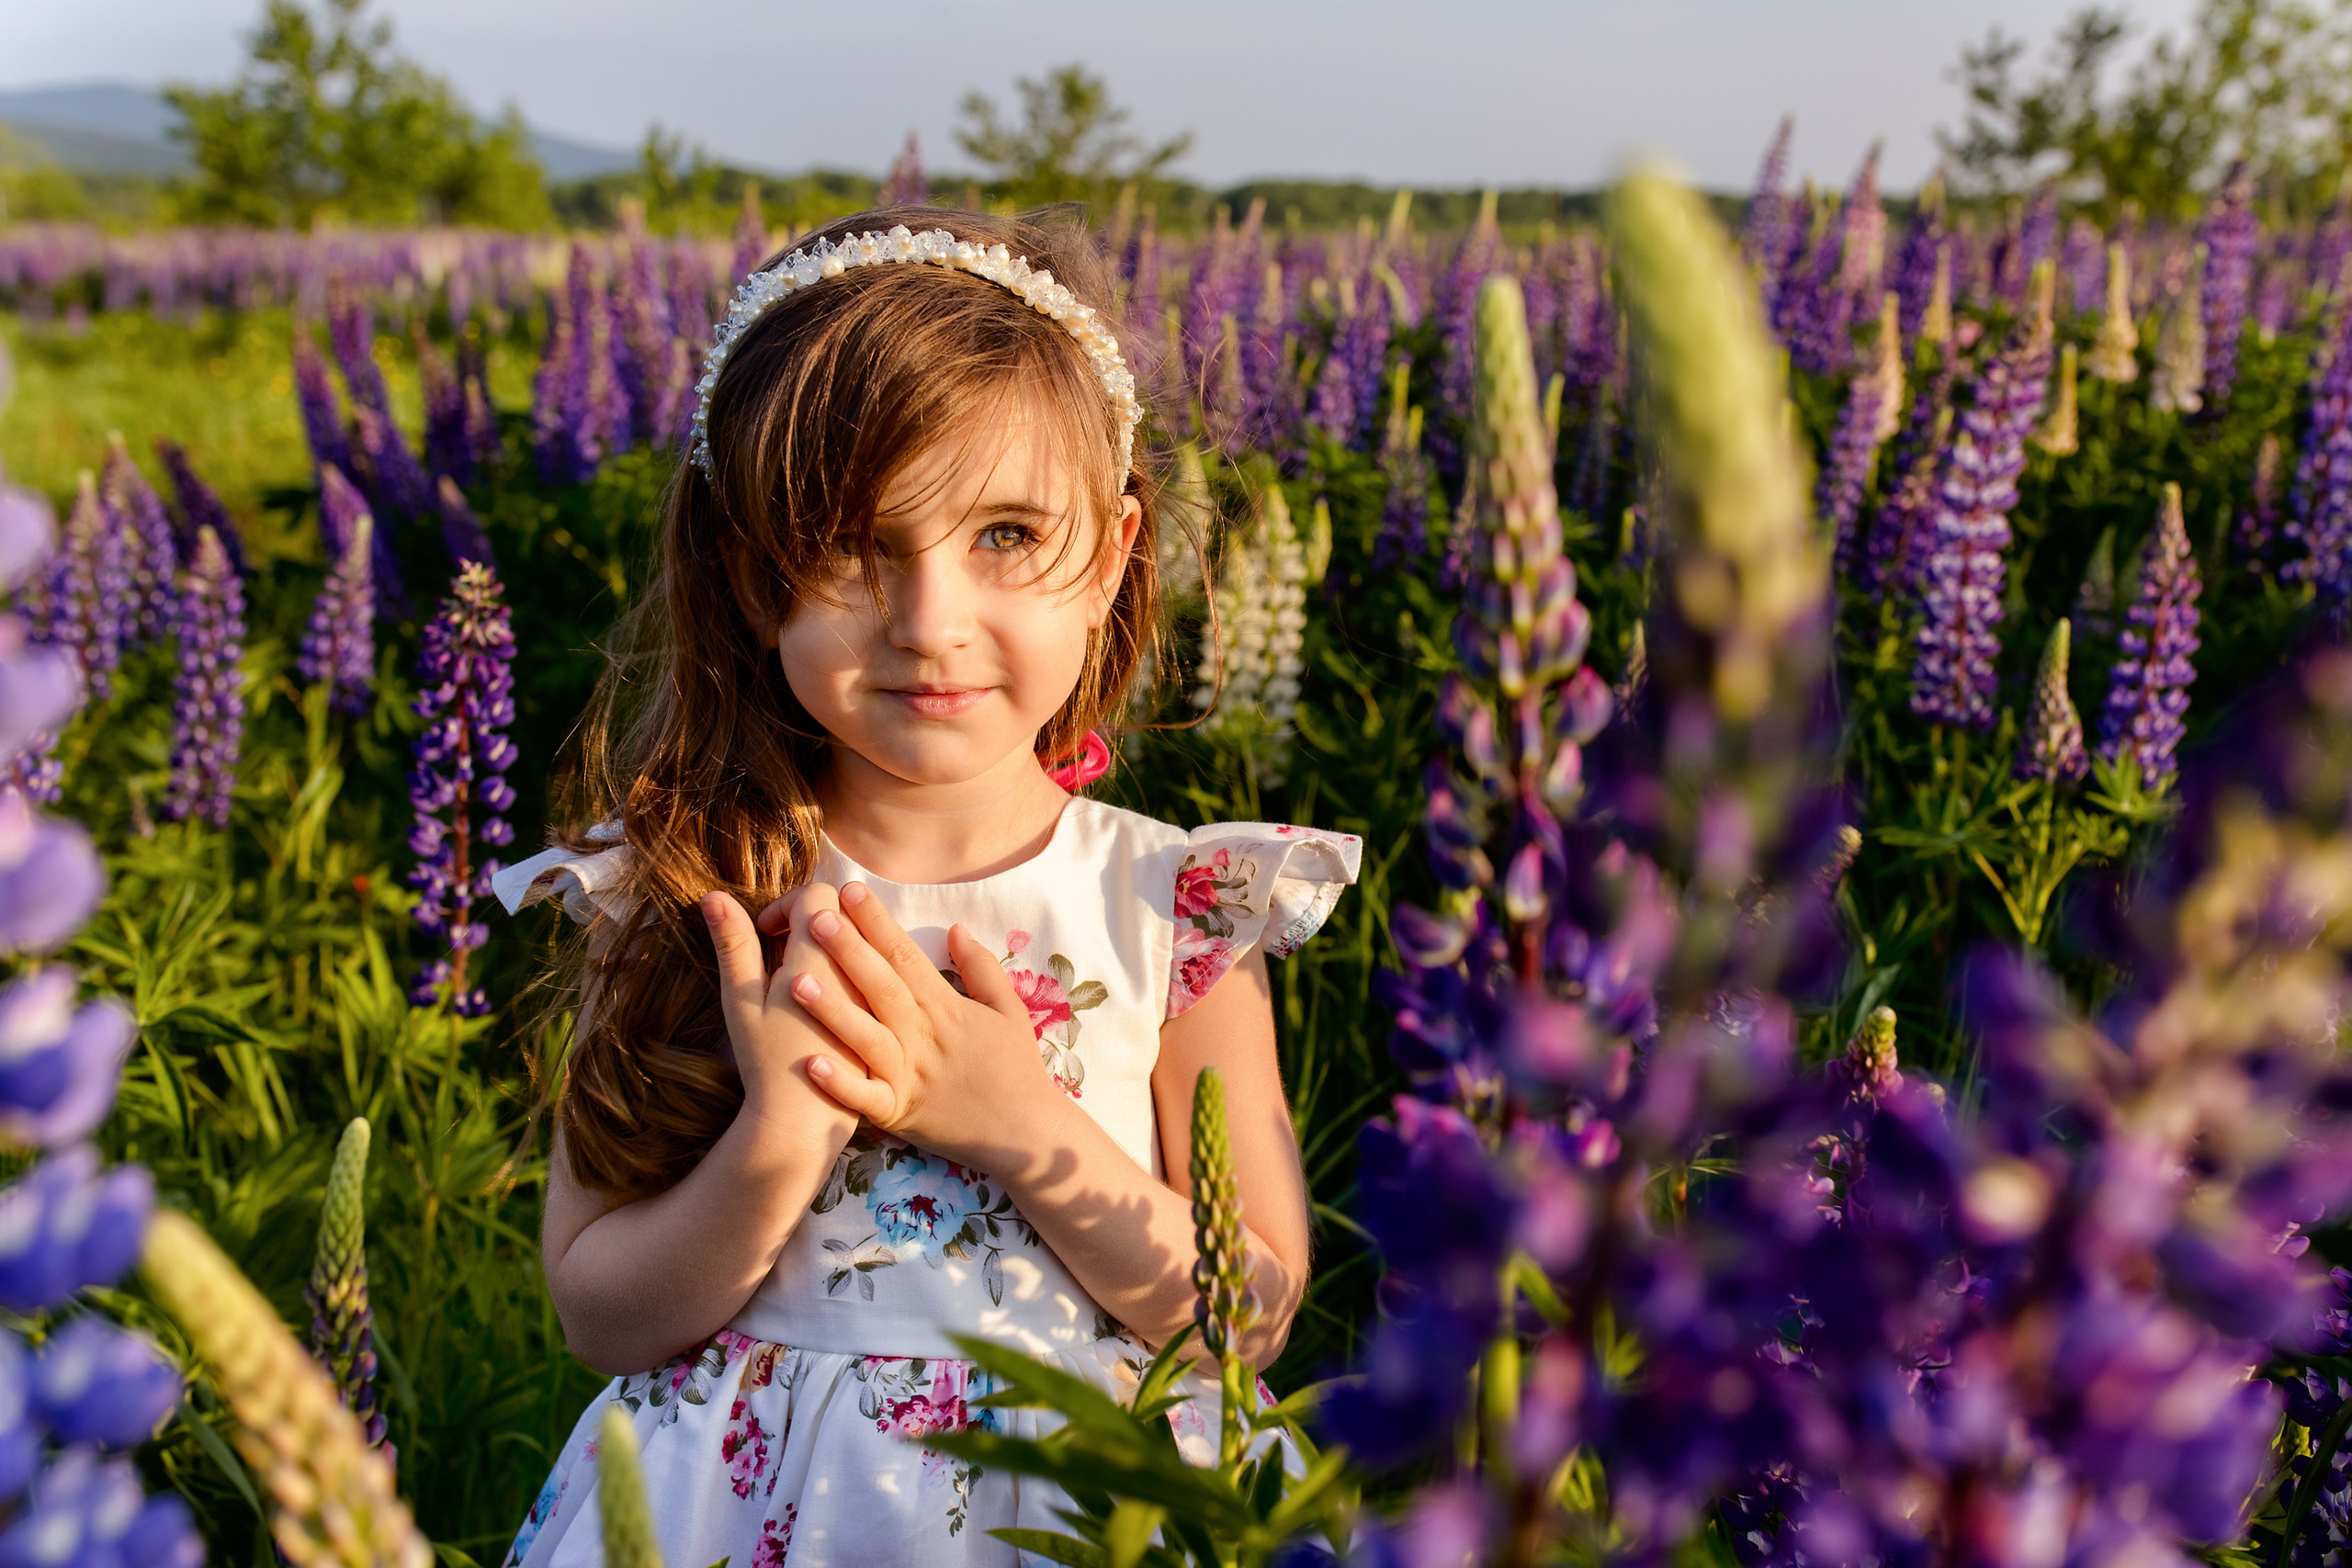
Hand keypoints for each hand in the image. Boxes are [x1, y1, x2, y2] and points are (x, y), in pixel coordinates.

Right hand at [700, 887, 860, 1126]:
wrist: (805, 1119)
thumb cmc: (765, 1059)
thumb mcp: (742, 999)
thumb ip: (734, 943)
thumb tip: (713, 894)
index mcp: (820, 954)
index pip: (818, 894)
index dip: (787, 903)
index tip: (766, 931)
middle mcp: (857, 967)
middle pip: (846, 914)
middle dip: (813, 921)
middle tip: (784, 950)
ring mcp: (877, 992)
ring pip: (866, 944)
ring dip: (835, 949)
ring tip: (803, 976)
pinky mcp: (889, 1017)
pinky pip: (880, 977)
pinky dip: (852, 976)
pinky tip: (826, 1002)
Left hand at [786, 881, 1057, 1165]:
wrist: (1027, 1133)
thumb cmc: (1017, 1069)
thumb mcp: (1010, 1010)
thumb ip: (982, 967)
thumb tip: (956, 927)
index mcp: (946, 1008)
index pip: (906, 956)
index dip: (878, 922)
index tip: (851, 890)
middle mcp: (923, 1037)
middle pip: (881, 987)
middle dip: (849, 951)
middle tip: (817, 916)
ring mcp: (909, 1076)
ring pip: (866, 1038)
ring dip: (833, 1009)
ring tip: (797, 981)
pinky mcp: (900, 1114)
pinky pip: (865, 1098)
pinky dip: (839, 1083)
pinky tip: (810, 1064)